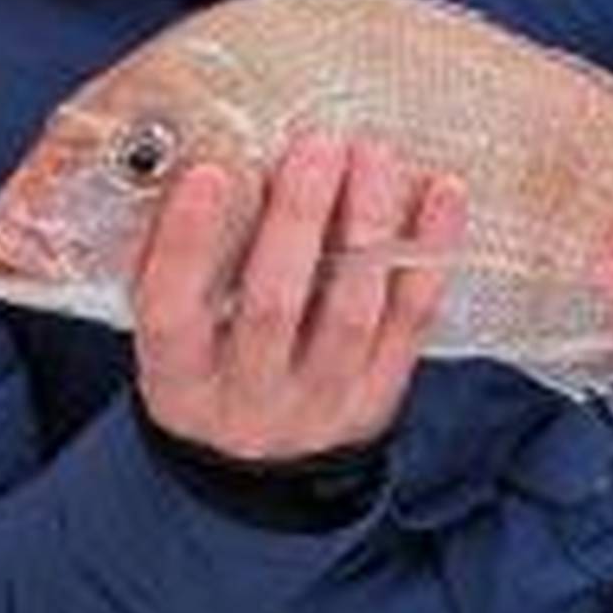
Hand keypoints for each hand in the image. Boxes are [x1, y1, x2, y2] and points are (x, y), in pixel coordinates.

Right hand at [134, 135, 466, 461]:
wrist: (260, 466)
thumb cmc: (209, 364)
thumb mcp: (173, 331)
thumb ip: (169, 261)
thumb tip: (193, 165)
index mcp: (178, 381)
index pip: (172, 311)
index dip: (187, 243)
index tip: (210, 172)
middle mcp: (249, 399)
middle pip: (273, 307)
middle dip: (296, 219)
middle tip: (316, 146)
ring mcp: (322, 402)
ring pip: (351, 311)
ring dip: (366, 226)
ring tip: (372, 155)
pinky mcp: (380, 394)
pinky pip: (412, 320)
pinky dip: (428, 253)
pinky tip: (442, 192)